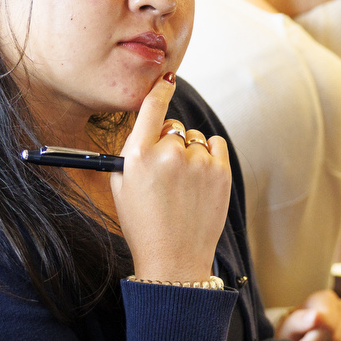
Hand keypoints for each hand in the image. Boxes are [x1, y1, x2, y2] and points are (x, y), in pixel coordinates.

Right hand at [111, 73, 230, 282]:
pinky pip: (215, 146)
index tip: (167, 79)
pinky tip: (200, 179)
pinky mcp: (220, 173)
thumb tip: (146, 122)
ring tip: (183, 186)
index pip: (151, 107)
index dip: (161, 89)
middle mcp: (167, 155)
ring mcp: (197, 164)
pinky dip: (210, 156)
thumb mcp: (121, 187)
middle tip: (167, 174)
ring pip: (195, 140)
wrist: (173, 260)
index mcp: (137, 156)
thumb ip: (131, 152)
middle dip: (170, 143)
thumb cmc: (143, 225)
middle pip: (174, 128)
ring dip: (190, 154)